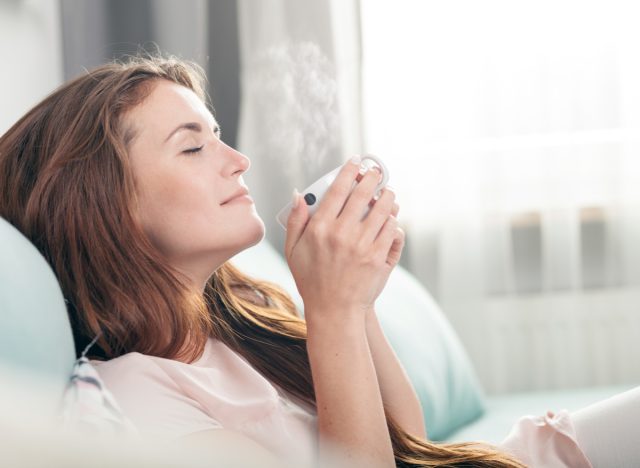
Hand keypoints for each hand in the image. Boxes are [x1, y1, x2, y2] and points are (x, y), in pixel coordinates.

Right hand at [284, 157, 404, 325]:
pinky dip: (393, 220)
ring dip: (387, 195)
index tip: (355, 162)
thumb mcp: (293, 251)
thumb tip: (299, 193)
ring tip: (388, 191)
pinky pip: (391, 230)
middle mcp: (341, 234)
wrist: (333, 310)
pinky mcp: (378, 258)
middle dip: (372, 177)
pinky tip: (392, 215)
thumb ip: (295, 221)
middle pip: (362, 194)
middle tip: (376, 172)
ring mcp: (362, 246)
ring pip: (382, 209)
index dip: (348, 171)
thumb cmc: (311, 280)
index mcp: (319, 228)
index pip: (338, 189)